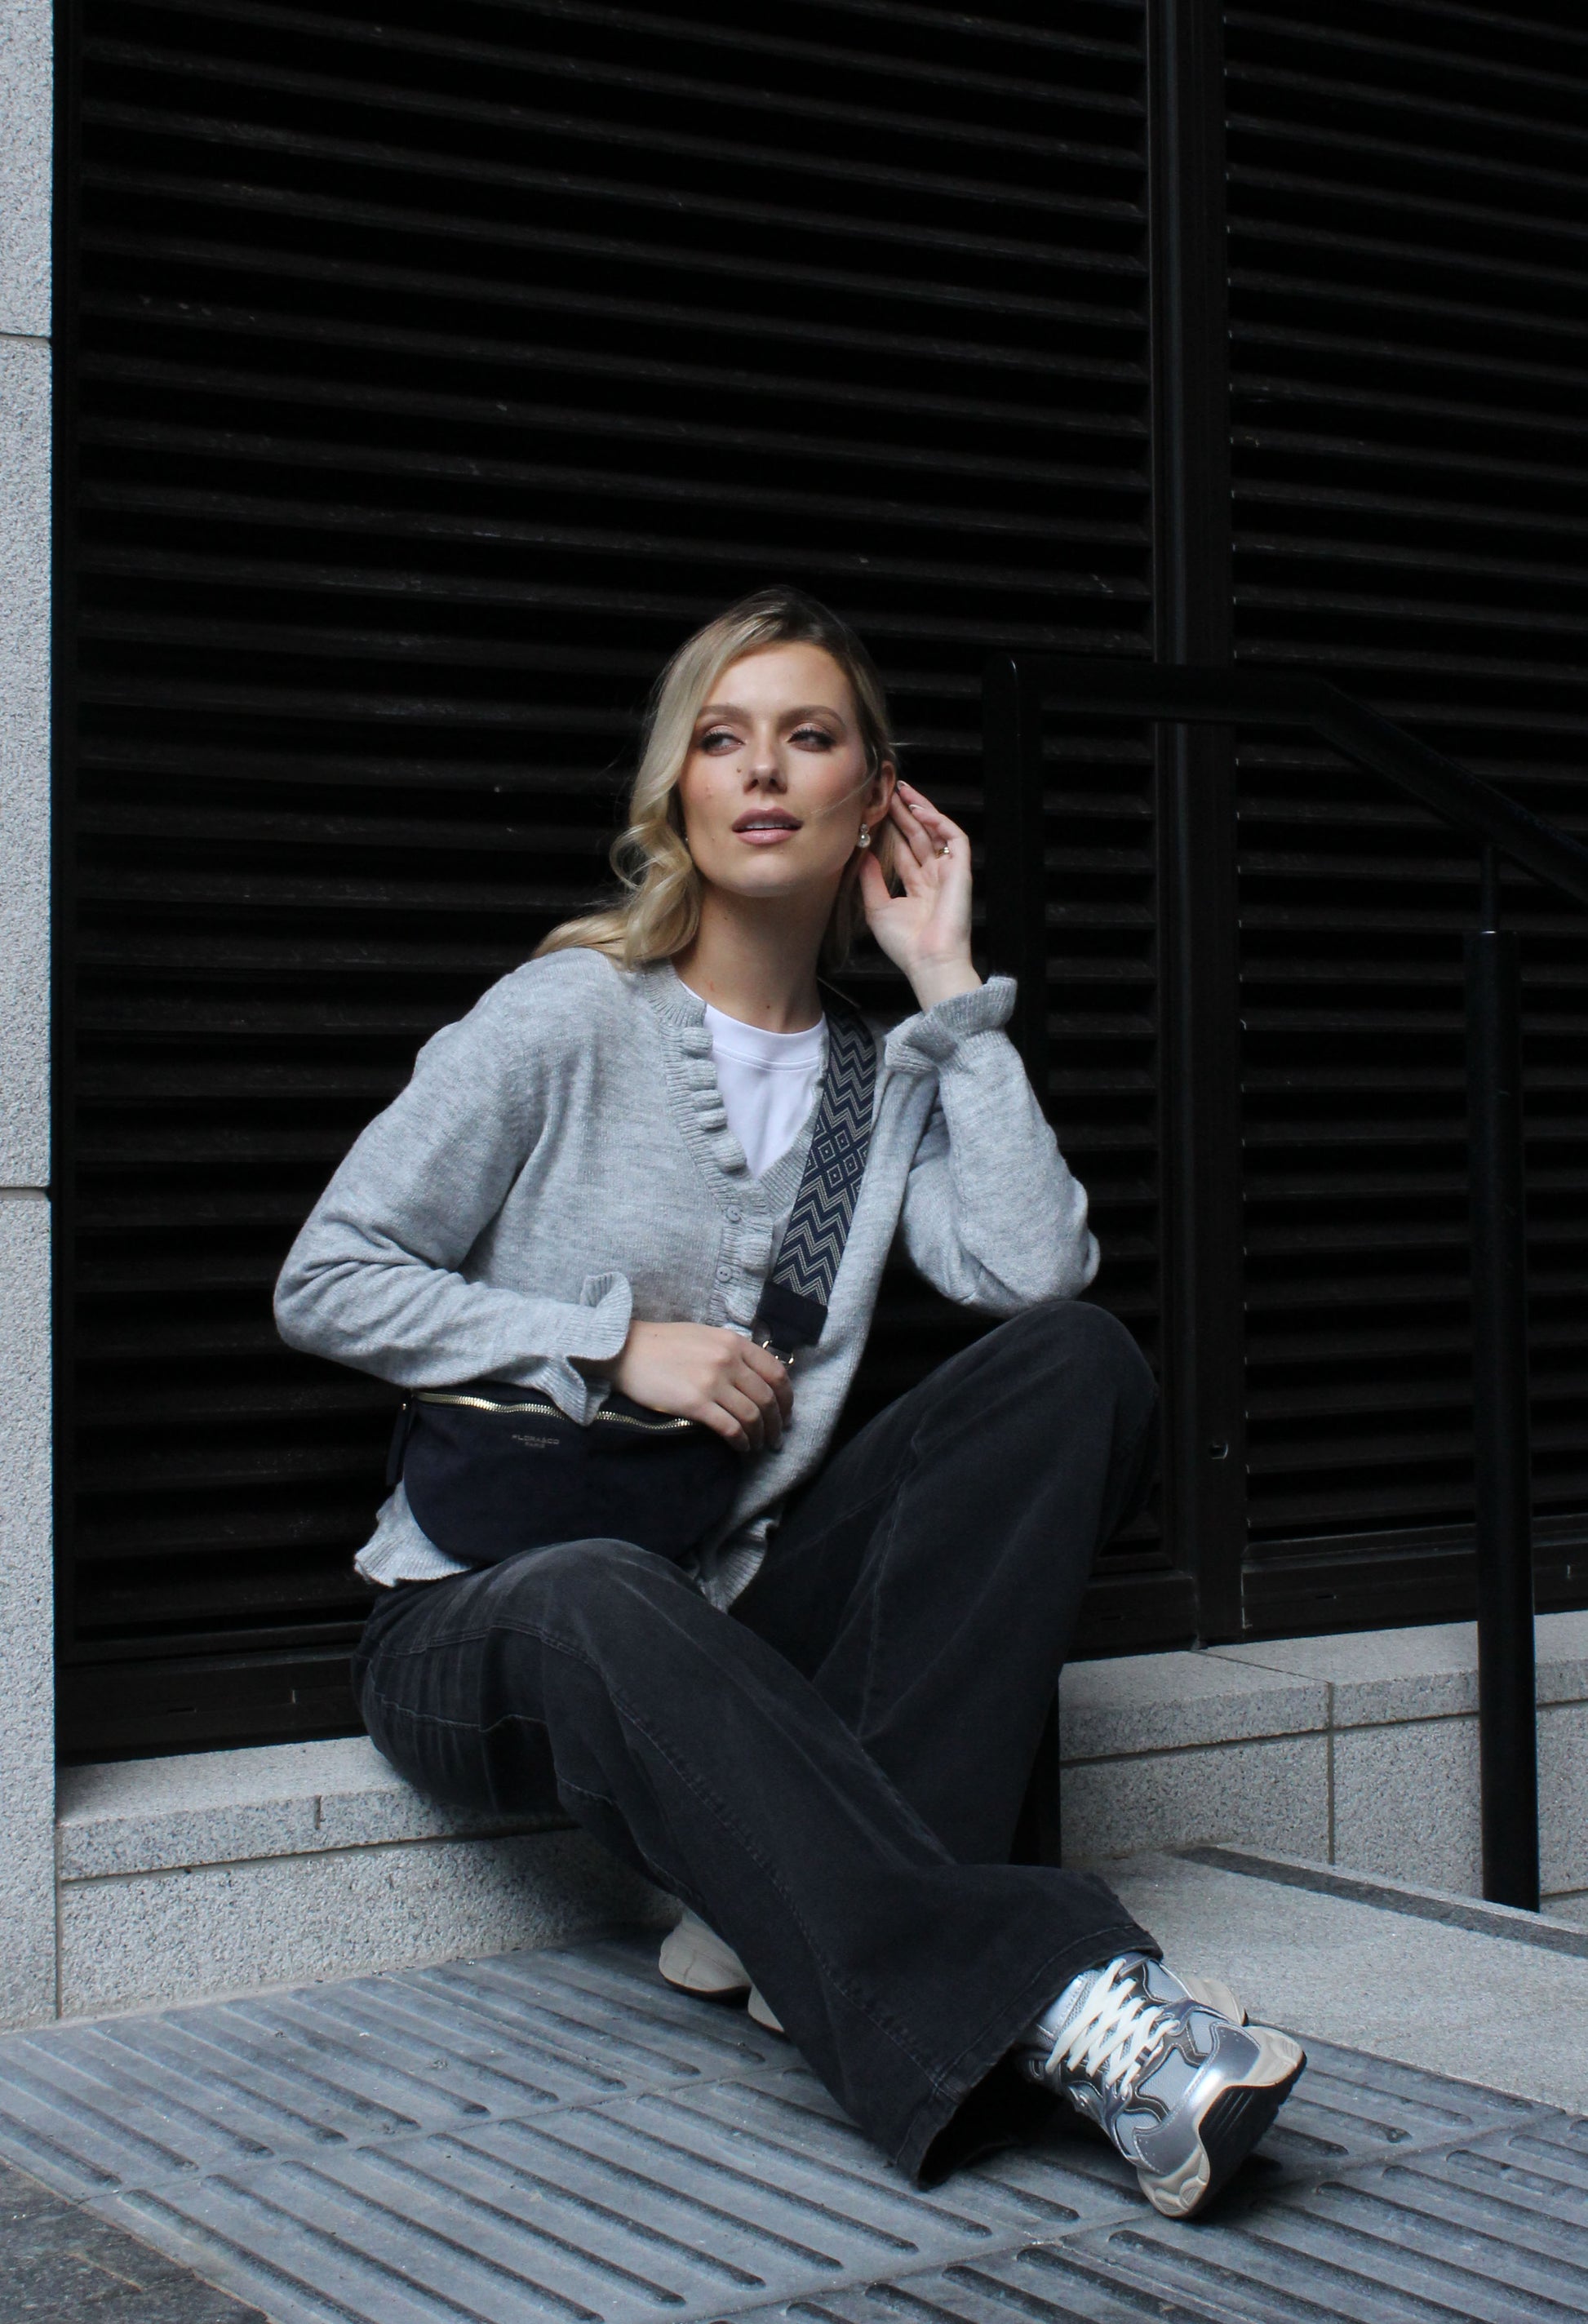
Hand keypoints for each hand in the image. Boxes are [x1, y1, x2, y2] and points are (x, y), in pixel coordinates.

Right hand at [604, 1321, 792, 1452]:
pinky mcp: (696, 1403)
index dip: (787, 1397)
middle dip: (777, 1423)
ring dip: (761, 1436)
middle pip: (767, 1398)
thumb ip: (732, 1352)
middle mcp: (728, 1360)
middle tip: (776, 1438)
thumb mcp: (705, 1336)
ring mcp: (712, 1382)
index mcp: (734, 1343)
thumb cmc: (663, 1344)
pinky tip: (741, 1448)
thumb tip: (755, 1376)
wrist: (625, 1350)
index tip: (786, 1413)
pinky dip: (741, 1442)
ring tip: (759, 1446)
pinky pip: (730, 1428)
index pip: (776, 1373)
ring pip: (752, 1415)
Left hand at [857, 781, 982, 1010]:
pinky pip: (955, 839)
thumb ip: (870, 879)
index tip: (876, 813)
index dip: (892, 831)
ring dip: (921, 811)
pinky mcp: (961, 871)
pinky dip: (939, 822)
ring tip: (903, 792)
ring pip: (937, 832)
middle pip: (919, 837)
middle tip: (889, 792)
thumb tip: (862, 853)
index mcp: (918, 888)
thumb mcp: (878, 907)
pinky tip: (921, 810)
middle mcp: (934, 878)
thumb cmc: (905, 944)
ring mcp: (949, 873)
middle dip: (904, 814)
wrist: (929, 962)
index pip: (905, 851)